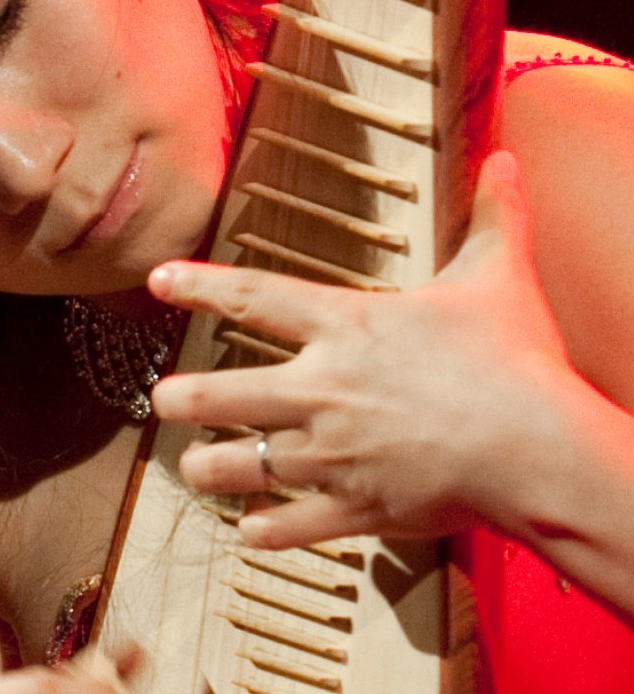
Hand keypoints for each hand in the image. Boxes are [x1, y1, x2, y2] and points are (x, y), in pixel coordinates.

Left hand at [148, 152, 571, 548]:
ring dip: (206, 469)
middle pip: (217, 394)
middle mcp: (319, 390)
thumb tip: (506, 161)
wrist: (537, 448)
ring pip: (236, 467)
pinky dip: (263, 532)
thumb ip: (493, 219)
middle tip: (162, 399)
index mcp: (344, 328)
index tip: (157, 280)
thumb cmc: (515, 362)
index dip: (197, 285)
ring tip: (195, 467)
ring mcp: (328, 455)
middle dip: (177, 399)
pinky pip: (286, 529)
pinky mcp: (352, 509)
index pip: (252, 296)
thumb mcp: (498, 278)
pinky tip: (251, 529)